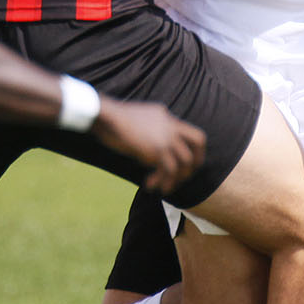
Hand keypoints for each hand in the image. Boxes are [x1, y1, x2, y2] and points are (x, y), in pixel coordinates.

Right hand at [91, 98, 207, 194]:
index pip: (189, 131)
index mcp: (166, 116)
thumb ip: (148, 129)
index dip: (190, 148)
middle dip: (196, 161)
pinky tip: (150, 185)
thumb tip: (149, 147)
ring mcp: (166, 137)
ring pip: (185, 161)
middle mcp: (170, 125)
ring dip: (175, 178)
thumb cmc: (112, 119)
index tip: (181, 163)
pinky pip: (169, 170)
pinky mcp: (158, 149)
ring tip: (163, 188)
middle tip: (184, 177)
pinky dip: (162, 181)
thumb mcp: (137, 121)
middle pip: (199, 141)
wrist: (105, 116)